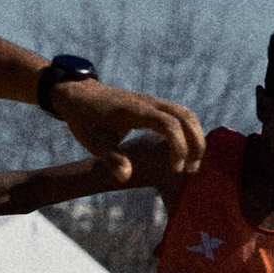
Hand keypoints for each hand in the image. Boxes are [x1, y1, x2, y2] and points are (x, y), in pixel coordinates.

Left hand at [53, 81, 204, 181]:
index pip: (169, 124)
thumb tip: (126, 177)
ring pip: (186, 114)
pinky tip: (183, 151)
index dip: (178, 147)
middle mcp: (149, 102)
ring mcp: (153, 102)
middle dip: (195, 143)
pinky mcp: (153, 105)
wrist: (78, 94)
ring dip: (195, 137)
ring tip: (191, 164)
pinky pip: (179, 114)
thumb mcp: (93, 142)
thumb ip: (111, 159)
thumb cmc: (85, 120)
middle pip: (186, 116)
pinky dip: (188, 131)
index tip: (175, 169)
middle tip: (192, 170)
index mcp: (135, 111)